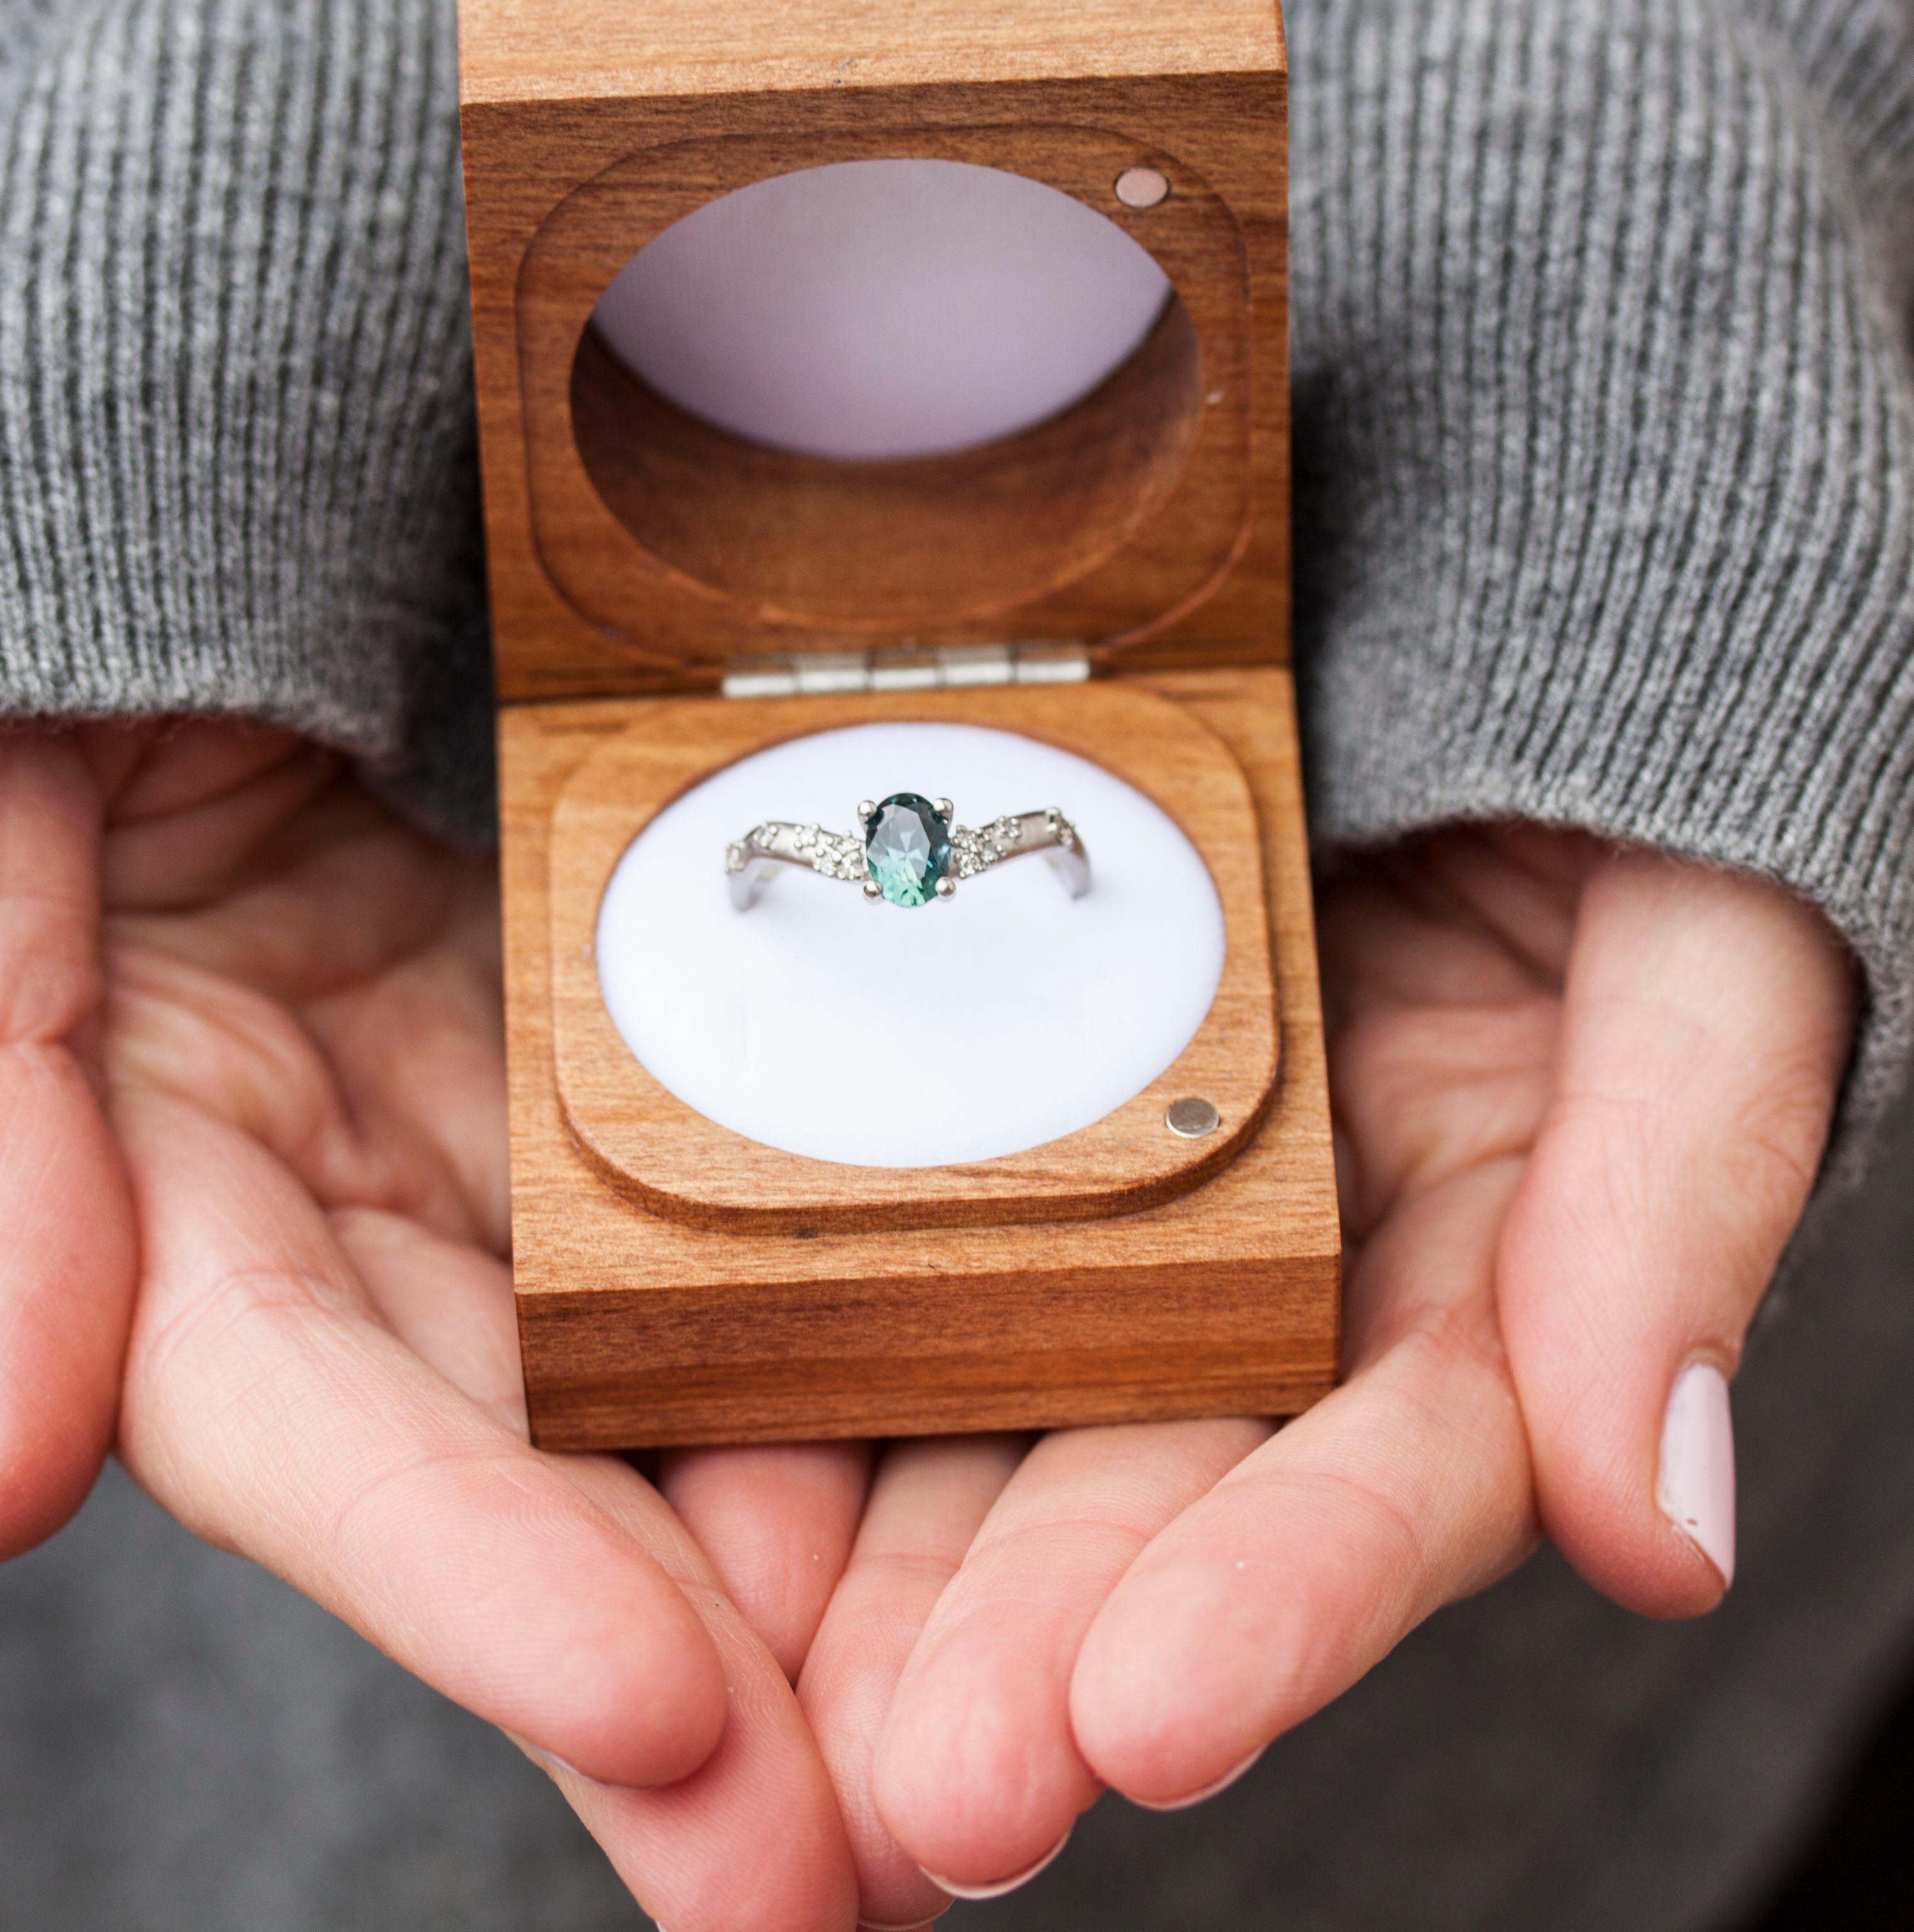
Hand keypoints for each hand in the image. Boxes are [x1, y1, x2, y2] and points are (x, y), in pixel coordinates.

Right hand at [0, 722, 866, 1931]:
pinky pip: (729, 1229)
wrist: (194, 513)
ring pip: (647, 1394)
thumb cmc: (21, 683)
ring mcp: (491, 1145)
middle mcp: (344, 1211)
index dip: (468, 1582)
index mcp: (156, 1195)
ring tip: (959, 1746)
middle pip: (511, 1479)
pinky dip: (835, 1354)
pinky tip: (973, 1464)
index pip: (315, 1431)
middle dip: (674, 1680)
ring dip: (792, 1576)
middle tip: (851, 1868)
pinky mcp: (606, 1069)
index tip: (667, 1722)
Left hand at [794, 827, 1854, 1918]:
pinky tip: (718, 1489)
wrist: (1411, 629)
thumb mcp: (1696, 954)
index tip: (1156, 1711)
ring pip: (1002, 1416)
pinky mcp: (998, 1131)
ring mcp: (1130, 1207)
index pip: (1391, 1472)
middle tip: (934, 1786)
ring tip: (802, 1720)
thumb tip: (1665, 1528)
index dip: (1291, 1594)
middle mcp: (1287, 1276)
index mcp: (1472, 1263)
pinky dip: (809, 1374)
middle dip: (1046, 1643)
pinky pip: (896, 1255)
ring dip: (906, 1579)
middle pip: (1158, 1491)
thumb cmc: (1608, 785)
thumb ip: (1682, 1202)